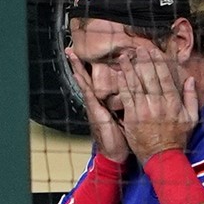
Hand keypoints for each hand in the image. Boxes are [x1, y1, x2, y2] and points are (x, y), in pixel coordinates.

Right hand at [65, 48, 129, 162]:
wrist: (116, 154)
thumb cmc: (121, 136)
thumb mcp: (124, 116)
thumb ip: (125, 103)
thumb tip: (133, 92)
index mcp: (103, 102)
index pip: (95, 81)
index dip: (89, 68)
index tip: (84, 54)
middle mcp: (96, 102)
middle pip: (86, 79)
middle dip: (78, 64)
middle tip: (70, 50)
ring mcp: (94, 107)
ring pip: (85, 84)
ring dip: (77, 69)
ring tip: (71, 56)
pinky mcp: (95, 113)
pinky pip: (89, 95)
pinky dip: (83, 85)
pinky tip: (78, 75)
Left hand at [117, 47, 198, 162]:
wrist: (162, 157)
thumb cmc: (177, 138)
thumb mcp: (191, 118)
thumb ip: (191, 98)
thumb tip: (190, 79)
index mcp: (173, 102)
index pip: (165, 77)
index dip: (159, 62)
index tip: (154, 51)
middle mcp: (158, 104)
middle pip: (150, 77)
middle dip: (144, 61)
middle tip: (139, 48)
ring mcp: (144, 110)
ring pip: (136, 84)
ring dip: (130, 69)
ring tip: (124, 57)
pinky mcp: (132, 117)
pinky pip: (127, 97)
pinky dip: (123, 84)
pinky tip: (120, 74)